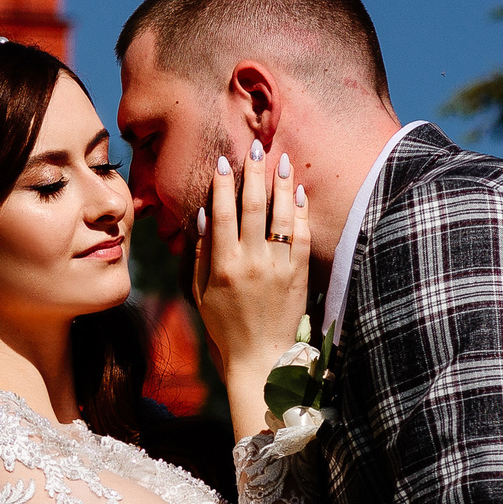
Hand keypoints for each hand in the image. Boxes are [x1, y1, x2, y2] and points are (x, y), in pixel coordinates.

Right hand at [192, 139, 311, 385]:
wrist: (261, 357)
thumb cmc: (224, 325)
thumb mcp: (201, 291)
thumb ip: (202, 251)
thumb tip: (204, 213)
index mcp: (223, 266)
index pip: (223, 214)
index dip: (222, 184)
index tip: (224, 161)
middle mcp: (252, 263)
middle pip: (254, 207)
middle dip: (254, 173)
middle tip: (255, 146)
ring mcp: (279, 268)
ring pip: (282, 216)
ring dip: (282, 184)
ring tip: (281, 160)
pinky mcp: (299, 275)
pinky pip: (301, 236)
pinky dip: (300, 212)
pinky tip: (298, 192)